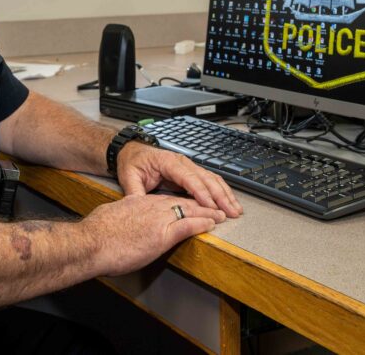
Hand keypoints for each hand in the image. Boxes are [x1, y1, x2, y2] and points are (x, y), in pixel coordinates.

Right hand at [82, 193, 220, 276]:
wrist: (91, 242)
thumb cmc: (96, 234)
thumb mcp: (111, 216)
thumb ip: (122, 215)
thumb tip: (122, 222)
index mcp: (139, 202)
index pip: (166, 199)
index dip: (182, 202)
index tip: (191, 204)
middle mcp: (151, 206)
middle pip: (181, 201)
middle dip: (200, 204)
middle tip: (214, 206)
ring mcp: (158, 219)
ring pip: (189, 210)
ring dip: (207, 212)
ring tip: (220, 214)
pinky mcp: (162, 234)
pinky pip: (188, 225)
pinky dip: (202, 223)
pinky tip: (211, 224)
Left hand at [117, 142, 241, 218]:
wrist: (131, 151)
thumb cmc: (132, 162)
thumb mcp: (128, 176)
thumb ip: (134, 191)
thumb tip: (139, 207)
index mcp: (167, 161)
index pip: (188, 178)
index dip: (201, 192)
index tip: (210, 206)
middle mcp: (181, 162)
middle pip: (205, 178)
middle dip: (219, 196)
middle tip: (230, 212)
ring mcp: (188, 166)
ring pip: (211, 179)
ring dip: (225, 194)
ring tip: (236, 209)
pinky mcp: (190, 172)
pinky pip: (209, 180)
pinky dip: (221, 191)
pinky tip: (229, 201)